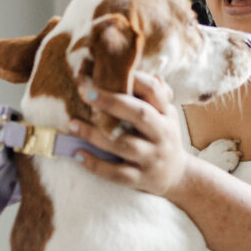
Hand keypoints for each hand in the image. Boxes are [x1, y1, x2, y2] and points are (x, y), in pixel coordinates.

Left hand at [68, 72, 188, 197]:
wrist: (177, 176)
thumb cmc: (163, 136)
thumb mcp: (165, 114)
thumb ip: (156, 95)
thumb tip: (150, 72)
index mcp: (165, 114)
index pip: (153, 91)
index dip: (133, 79)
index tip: (106, 71)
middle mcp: (162, 134)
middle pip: (140, 115)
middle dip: (111, 102)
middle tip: (84, 92)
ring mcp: (152, 158)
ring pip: (124, 145)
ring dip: (95, 135)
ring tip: (72, 124)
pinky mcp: (142, 179)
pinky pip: (118, 174)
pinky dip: (96, 165)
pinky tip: (78, 154)